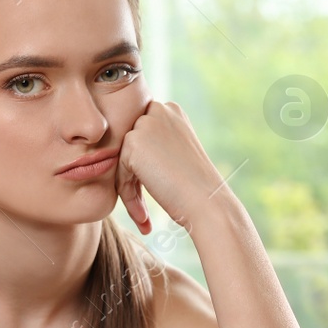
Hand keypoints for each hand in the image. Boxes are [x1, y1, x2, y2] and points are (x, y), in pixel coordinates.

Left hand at [114, 100, 225, 235]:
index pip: (141, 137)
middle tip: (143, 210)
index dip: (144, 167)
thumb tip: (126, 154)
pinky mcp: (133, 142)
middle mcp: (158, 110)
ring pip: (123, 161)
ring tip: (144, 217)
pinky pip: (119, 172)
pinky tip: (144, 215)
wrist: (208, 201)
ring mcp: (145, 124)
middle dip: (134, 178)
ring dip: (130, 189)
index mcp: (171, 110)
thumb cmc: (196, 186)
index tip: (152, 192)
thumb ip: (154, 146)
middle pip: (130, 147)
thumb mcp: (177, 153)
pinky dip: (128, 195)